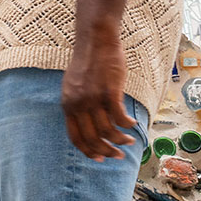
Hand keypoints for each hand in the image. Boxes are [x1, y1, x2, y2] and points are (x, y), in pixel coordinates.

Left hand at [61, 26, 134, 160]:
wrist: (96, 40)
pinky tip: (133, 125)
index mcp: (67, 105)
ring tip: (130, 141)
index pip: (75, 138)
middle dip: (107, 151)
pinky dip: (127, 125)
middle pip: (92, 138)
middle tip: (119, 156)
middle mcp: (78, 104)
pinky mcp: (109, 91)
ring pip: (108, 130)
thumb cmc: (88, 63)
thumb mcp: (73, 87)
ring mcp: (93, 98)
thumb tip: (87, 124)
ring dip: (121, 140)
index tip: (100, 159)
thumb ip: (77, 105)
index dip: (88, 152)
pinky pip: (119, 117)